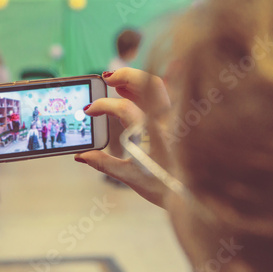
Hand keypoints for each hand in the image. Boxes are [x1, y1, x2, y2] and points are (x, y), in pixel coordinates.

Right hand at [75, 68, 171, 207]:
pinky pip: (165, 95)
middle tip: (105, 78)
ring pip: (159, 85)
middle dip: (125, 75)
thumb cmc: (162, 187)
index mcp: (152, 135)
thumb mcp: (129, 177)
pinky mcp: (178, 121)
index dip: (102, 106)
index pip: (124, 108)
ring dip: (135, 80)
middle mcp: (166, 122)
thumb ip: (103, 163)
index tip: (89, 111)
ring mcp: (175, 119)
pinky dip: (147, 88)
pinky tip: (132, 91)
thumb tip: (81, 155)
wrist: (191, 196)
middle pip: (148, 83)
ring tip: (115, 83)